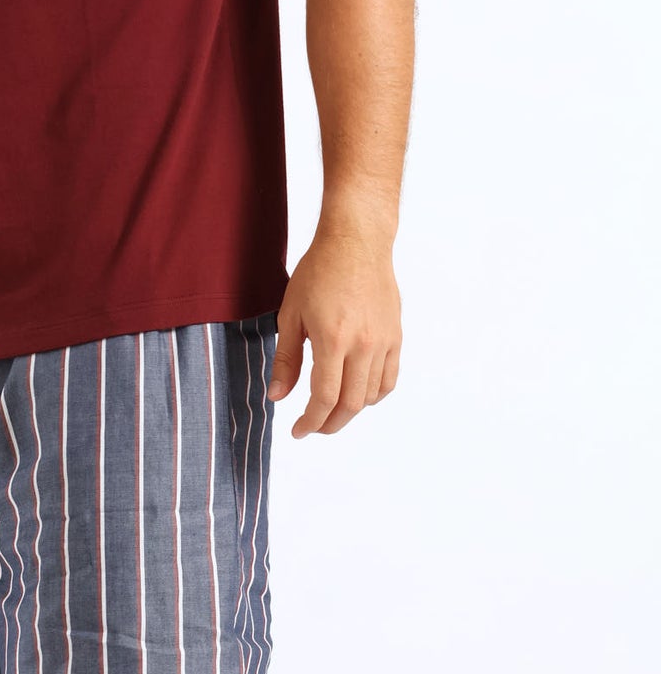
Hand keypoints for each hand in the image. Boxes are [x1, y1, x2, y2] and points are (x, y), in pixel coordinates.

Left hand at [268, 230, 401, 436]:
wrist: (356, 243)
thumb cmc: (318, 272)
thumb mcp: (291, 314)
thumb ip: (286, 359)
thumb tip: (278, 397)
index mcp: (333, 339)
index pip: (324, 398)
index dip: (310, 422)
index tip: (298, 430)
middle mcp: (363, 345)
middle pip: (350, 404)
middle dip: (330, 424)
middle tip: (313, 427)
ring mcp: (383, 341)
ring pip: (371, 395)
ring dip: (350, 410)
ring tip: (331, 409)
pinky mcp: (395, 336)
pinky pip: (389, 379)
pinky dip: (374, 395)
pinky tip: (358, 394)